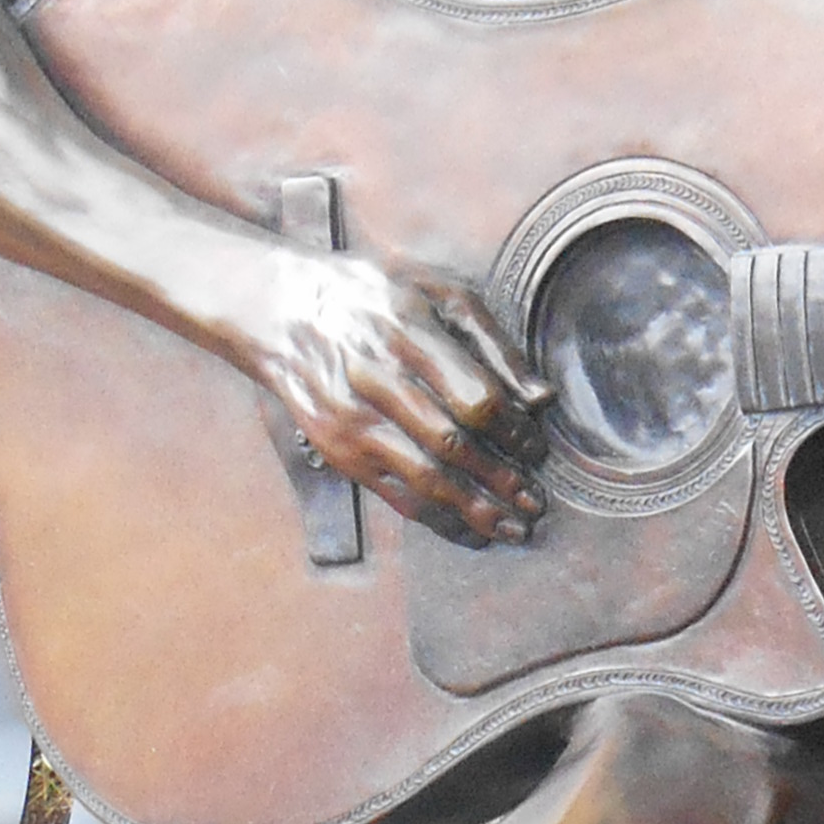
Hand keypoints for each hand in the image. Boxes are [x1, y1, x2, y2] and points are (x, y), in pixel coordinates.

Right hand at [228, 247, 550, 545]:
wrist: (281, 310)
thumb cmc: (372, 297)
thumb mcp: (436, 291)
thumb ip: (492, 341)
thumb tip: (541, 398)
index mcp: (407, 331)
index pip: (474, 395)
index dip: (514, 430)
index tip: (537, 448)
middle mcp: (376, 378)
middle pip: (452, 444)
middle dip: (502, 480)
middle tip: (536, 501)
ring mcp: (352, 419)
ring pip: (424, 478)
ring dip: (475, 510)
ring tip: (513, 527)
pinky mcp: (338, 449)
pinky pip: (395, 495)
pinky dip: (437, 520)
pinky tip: (470, 531)